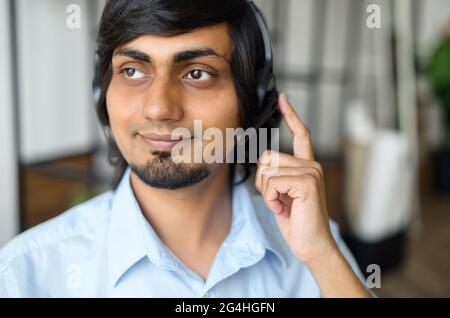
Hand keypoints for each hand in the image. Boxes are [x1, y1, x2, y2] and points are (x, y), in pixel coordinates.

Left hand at [255, 93, 336, 264]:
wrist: (311, 245)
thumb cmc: (296, 221)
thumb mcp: (282, 194)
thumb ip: (277, 175)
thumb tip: (263, 161)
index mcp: (307, 165)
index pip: (301, 134)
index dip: (291, 115)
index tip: (283, 98)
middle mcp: (311, 165)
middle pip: (267, 157)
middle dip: (262, 181)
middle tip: (278, 200)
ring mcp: (311, 172)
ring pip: (266, 170)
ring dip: (267, 192)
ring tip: (283, 205)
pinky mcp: (307, 182)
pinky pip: (271, 183)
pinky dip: (271, 199)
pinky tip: (284, 209)